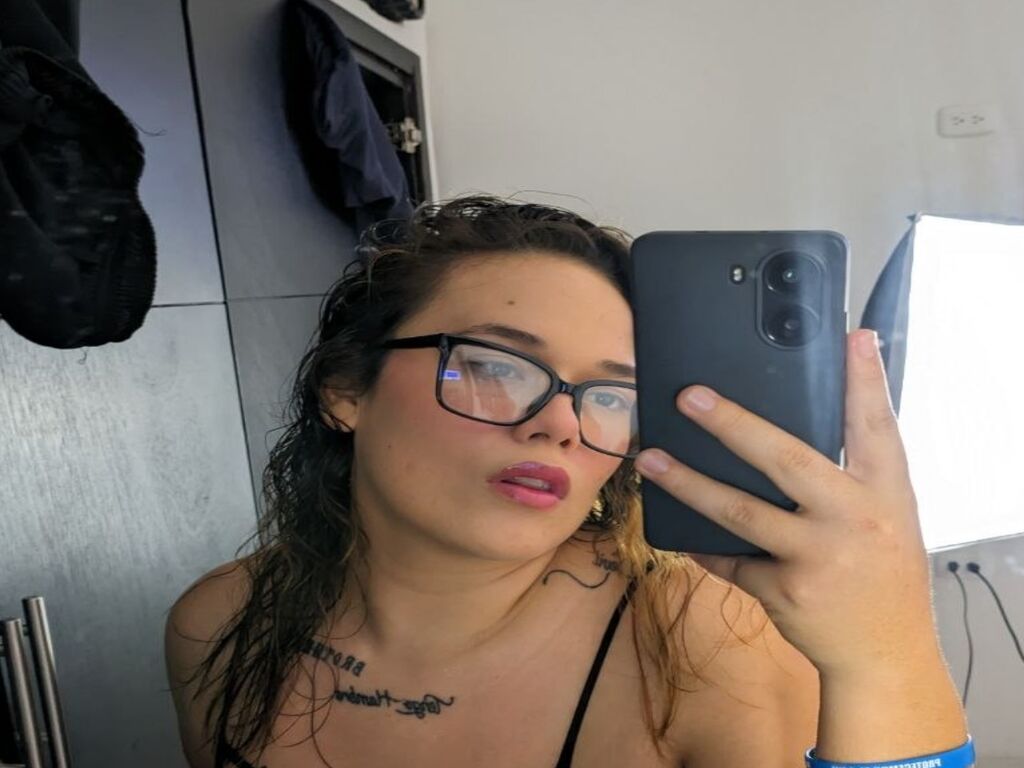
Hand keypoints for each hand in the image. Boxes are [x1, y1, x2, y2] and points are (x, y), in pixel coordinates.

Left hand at [634, 330, 939, 676]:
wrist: (885, 654)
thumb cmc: (884, 574)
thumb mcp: (890, 516)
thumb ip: (856, 473)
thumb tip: (808, 418)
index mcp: (885, 494)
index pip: (875, 426)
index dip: (864, 380)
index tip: (850, 336)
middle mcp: (852, 519)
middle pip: (785, 459)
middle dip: (732, 423)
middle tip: (689, 395)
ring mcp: (816, 557)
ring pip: (740, 511)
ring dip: (688, 482)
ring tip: (651, 459)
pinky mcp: (783, 591)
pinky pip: (729, 559)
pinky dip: (700, 543)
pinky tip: (672, 528)